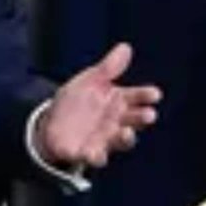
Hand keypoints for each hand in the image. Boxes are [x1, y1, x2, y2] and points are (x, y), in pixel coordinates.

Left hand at [36, 42, 163, 169]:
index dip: (146, 96)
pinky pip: (95, 157)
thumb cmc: (77, 101)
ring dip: (125, 138)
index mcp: (119, 101)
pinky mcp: (88, 153)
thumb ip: (107, 68)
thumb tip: (124, 47)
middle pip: (135, 120)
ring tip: (126, 132)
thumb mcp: (88, 81)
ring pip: (121, 141)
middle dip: (142, 118)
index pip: (137, 97)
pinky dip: (96, 156)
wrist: (51, 123)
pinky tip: (93, 153)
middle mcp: (117, 122)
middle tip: (148, 114)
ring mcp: (105, 139)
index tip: (154, 94)